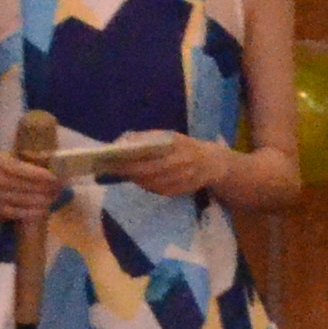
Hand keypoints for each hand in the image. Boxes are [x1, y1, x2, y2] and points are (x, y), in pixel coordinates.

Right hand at [0, 152, 68, 216]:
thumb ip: (17, 164)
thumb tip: (45, 167)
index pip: (22, 169)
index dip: (40, 174)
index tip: (54, 176)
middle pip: (26, 185)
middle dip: (46, 188)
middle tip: (61, 189)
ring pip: (23, 199)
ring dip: (42, 200)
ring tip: (55, 199)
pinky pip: (16, 213)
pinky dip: (31, 213)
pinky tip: (43, 211)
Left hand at [109, 136, 226, 198]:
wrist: (213, 163)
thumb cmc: (186, 146)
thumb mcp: (170, 136)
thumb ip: (148, 137)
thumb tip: (123, 141)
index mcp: (178, 147)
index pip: (149, 155)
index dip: (131, 160)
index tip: (115, 158)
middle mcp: (181, 164)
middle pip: (149, 171)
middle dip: (130, 171)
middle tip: (113, 168)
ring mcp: (182, 180)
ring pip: (153, 183)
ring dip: (136, 179)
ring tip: (123, 173)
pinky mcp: (181, 192)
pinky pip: (159, 191)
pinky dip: (147, 185)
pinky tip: (138, 180)